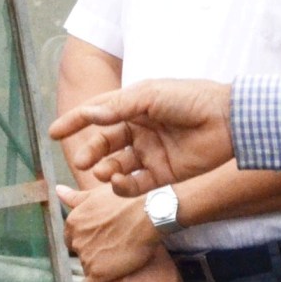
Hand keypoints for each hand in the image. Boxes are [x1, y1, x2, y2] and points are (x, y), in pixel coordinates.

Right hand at [50, 80, 233, 196]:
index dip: (75, 122)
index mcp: (134, 107)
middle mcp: (139, 131)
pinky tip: (119, 182)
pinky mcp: (163, 175)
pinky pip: (135, 185)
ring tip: (101, 171)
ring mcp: (150, 153)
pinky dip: (122, 186)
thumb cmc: (190, 98)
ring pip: (116, 166)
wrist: (227, 120)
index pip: (97, 114)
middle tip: (83, 160)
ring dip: (105, 169)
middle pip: (104, 143)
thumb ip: (117, 107)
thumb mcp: (149, 95)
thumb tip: (88, 115)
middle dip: (90, 151)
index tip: (53, 132)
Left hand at [55, 182, 161, 281]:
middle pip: (81, 255)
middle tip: (113, 251)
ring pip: (87, 270)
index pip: (72, 239)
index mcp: (73, 222)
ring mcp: (86, 257)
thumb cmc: (127, 201)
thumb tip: (58, 190)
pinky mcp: (98, 273)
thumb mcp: (97, 194)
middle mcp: (75, 240)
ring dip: (100, 268)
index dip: (89, 241)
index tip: (103, 241)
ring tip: (118, 263)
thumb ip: (75, 197)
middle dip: (93, 254)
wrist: (149, 214)